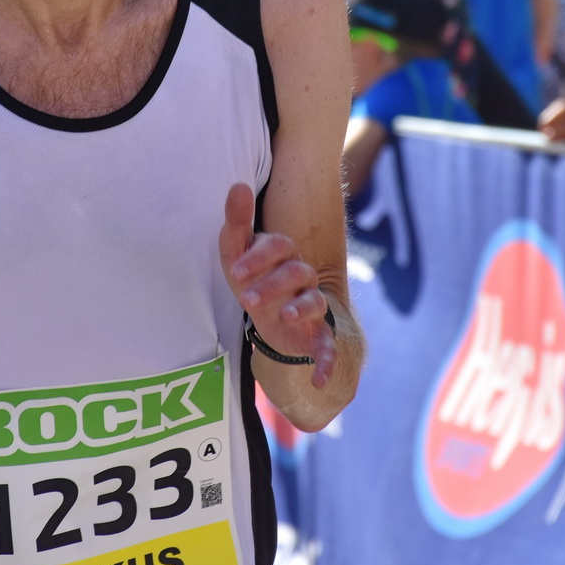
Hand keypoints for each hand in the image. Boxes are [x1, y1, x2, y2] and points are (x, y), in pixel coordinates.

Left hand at [220, 183, 334, 388]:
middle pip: (295, 273)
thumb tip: (237, 185)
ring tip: (286, 318)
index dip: (257, 257)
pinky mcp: (316, 335)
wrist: (271, 318)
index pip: (276, 246)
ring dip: (301, 309)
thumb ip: (237, 223)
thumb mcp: (237, 256)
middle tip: (247, 299)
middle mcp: (301, 277)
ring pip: (315, 302)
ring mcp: (311, 305)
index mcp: (282, 255)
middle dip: (272, 284)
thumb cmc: (253, 279)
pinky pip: (328, 346)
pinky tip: (320, 380)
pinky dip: (327, 362)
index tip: (235, 272)